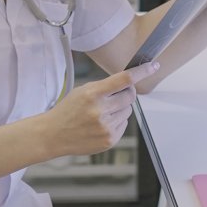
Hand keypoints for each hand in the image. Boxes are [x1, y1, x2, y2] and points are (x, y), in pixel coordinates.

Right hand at [40, 62, 158, 156]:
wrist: (54, 134)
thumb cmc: (68, 110)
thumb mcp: (82, 91)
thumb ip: (105, 87)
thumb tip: (129, 84)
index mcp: (93, 94)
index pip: (124, 79)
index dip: (142, 71)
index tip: (153, 66)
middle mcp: (100, 111)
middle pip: (130, 96)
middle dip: (126, 93)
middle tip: (114, 96)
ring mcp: (106, 127)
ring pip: (128, 111)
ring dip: (120, 109)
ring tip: (101, 113)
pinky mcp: (109, 140)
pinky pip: (124, 125)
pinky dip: (116, 122)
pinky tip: (101, 124)